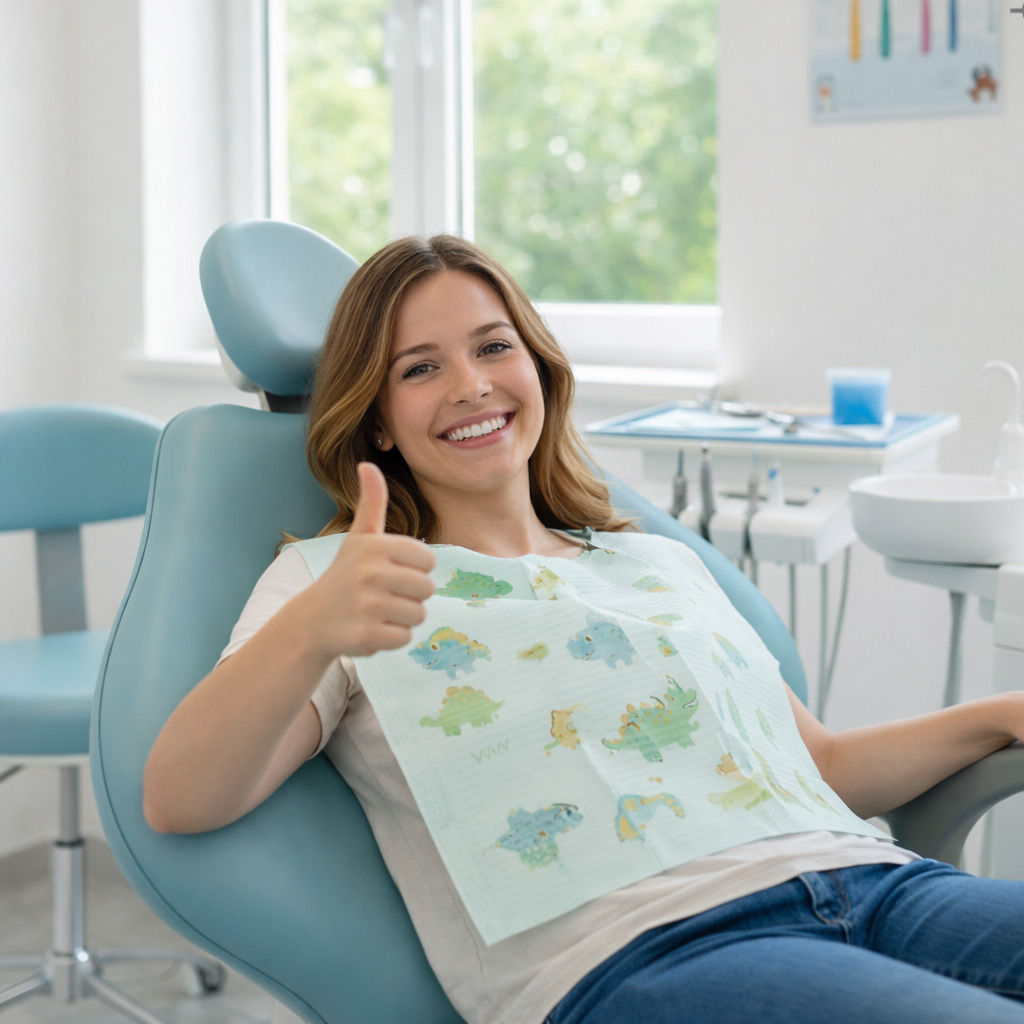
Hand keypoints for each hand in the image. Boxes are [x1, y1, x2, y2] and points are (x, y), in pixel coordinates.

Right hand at [302, 462, 436, 657]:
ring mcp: (368, 606)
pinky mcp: (367, 636)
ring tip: (377, 612)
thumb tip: (367, 464)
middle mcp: (371, 573)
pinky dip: (392, 638)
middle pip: (427, 589)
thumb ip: (372, 502)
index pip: (429, 561)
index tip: (391, 571)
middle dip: (411, 596)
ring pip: (419, 615)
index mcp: (376, 546)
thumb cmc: (345, 574)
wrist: (312, 619)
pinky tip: (370, 628)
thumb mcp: (359, 537)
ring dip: (402, 618)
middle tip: (383, 595)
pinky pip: (405, 638)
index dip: (415, 569)